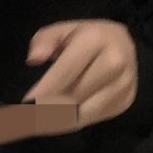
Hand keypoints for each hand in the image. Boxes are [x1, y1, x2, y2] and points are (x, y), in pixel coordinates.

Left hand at [22, 20, 137, 129]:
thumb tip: (34, 59)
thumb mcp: (63, 29)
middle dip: (47, 109)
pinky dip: (72, 122)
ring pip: (84, 113)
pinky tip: (56, 120)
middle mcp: (114, 63)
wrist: (127, 45)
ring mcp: (122, 84)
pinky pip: (93, 118)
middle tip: (25, 118)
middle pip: (74, 95)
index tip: (25, 105)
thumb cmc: (88, 37)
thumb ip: (45, 40)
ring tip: (37, 123)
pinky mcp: (125, 101)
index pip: (65, 71)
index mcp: (95, 40)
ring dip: (58, 121)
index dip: (44, 90)